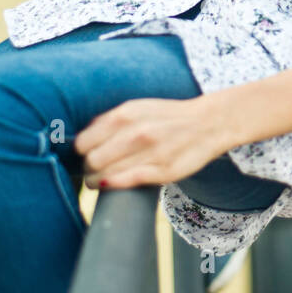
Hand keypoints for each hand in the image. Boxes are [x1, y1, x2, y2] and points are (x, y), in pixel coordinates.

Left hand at [73, 95, 229, 189]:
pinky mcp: (161, 172)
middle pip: (91, 161)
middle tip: (93, 170)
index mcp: (125, 115)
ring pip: (105, 175)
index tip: (88, 154)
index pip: (83, 142)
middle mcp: (135, 133)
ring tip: (100, 180)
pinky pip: (125, 182)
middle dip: (88, 169)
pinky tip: (111, 184)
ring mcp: (149, 153)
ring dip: (97, 180)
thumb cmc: (169, 117)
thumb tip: (84, 136)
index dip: (82, 152)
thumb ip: (110, 120)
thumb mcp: (138, 108)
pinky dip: (112, 185)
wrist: (208, 123)